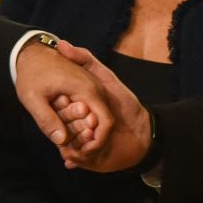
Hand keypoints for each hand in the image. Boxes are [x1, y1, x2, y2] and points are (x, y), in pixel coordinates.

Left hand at [15, 39, 111, 147]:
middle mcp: (95, 88)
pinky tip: (64, 132)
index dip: (97, 143)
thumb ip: (47, 120)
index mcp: (87, 90)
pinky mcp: (87, 89)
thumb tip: (61, 141)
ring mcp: (93, 87)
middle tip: (69, 154)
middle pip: (102, 123)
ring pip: (97, 118)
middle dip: (89, 141)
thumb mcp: (32, 98)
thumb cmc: (31, 74)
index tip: (80, 154)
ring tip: (66, 148)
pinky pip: (91, 110)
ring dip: (84, 134)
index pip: (105, 123)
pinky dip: (81, 124)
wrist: (32, 53)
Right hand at [52, 42, 151, 172]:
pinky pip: (76, 160)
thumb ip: (85, 59)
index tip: (63, 100)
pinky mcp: (88, 159)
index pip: (58, 107)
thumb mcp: (105, 78)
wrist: (144, 130)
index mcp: (76, 108)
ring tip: (86, 138)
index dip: (60, 105)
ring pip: (66, 144)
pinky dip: (77, 158)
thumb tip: (61, 43)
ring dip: (73, 143)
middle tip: (83, 122)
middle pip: (60, 126)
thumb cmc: (125, 102)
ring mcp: (81, 142)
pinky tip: (80, 154)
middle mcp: (76, 125)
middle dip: (68, 126)